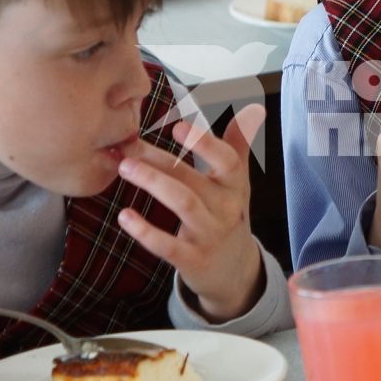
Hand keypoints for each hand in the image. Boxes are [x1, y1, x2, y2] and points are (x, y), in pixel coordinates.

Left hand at [116, 103, 267, 320]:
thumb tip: (255, 108)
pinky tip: (124, 216)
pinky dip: (146, 231)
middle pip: (193, 180)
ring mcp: (210, 235)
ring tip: (124, 167)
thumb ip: (240, 145)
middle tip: (128, 144)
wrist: (233, 272)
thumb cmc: (228, 217)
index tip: (178, 127)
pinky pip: (168, 245)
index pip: (228, 162)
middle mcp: (226, 209)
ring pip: (183, 204)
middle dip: (159, 160)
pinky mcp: (192, 259)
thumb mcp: (237, 182)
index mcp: (235, 186)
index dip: (205, 144)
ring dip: (152, 183)